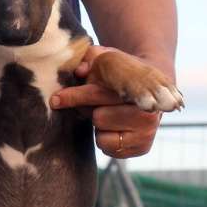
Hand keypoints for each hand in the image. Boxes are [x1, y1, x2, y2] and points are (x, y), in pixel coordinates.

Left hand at [50, 45, 164, 158]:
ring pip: (102, 136)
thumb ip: (91, 57)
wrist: (152, 89)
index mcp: (140, 88)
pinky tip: (116, 127)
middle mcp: (148, 112)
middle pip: (98, 117)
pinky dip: (106, 139)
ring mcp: (147, 133)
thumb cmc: (122, 73)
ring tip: (111, 114)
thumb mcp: (107, 57)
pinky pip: (108, 148)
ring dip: (100, 125)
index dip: (76, 96)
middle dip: (91, 110)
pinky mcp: (142, 148)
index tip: (55, 100)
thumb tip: (80, 71)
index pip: (99, 94)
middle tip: (98, 102)